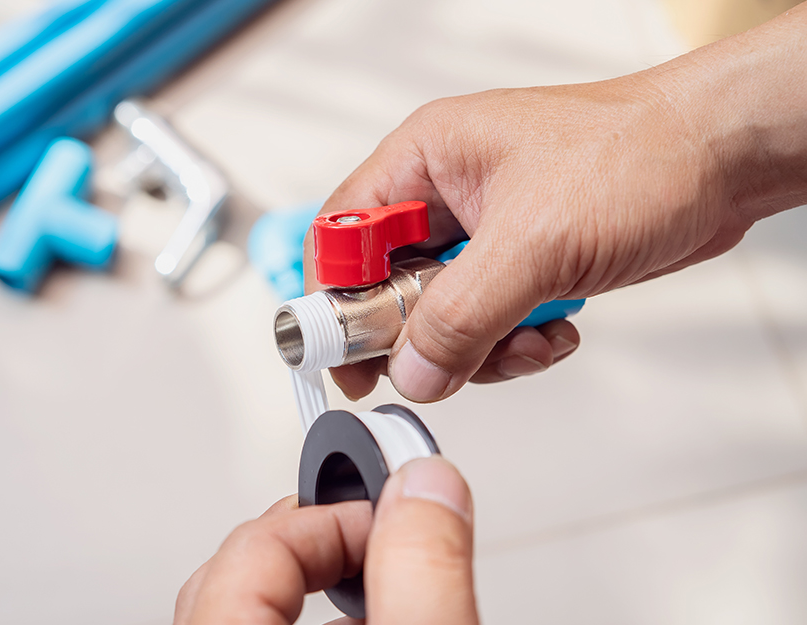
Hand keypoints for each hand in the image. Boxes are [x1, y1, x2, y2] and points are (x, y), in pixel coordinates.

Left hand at [175, 457, 477, 623]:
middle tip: (386, 544)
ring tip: (384, 588)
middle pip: (239, 573)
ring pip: (247, 613)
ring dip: (321, 591)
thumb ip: (424, 573)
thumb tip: (424, 486)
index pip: (256, 547)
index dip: (336, 516)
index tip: (398, 519)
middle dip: (323, 544)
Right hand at [306, 6, 806, 402]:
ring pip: (441, 315)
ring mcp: (485, 231)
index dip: (335, 300)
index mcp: (426, 158)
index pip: (344, 235)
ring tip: (526, 341)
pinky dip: (516, 343)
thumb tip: (412, 370)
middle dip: (422, 334)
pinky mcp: (522, 261)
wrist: (723, 160)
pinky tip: (554, 332)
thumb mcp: (533, 241)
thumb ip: (461, 315)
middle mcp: (447, 193)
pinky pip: (489, 321)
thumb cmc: (638, 154)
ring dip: (480, 347)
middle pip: (388, 285)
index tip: (345, 357)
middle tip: (443, 363)